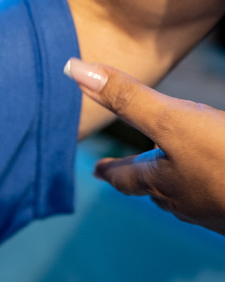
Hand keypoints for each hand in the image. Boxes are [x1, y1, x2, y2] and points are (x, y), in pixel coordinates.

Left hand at [65, 57, 224, 233]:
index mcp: (163, 181)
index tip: (97, 170)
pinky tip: (222, 187)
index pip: (126, 177)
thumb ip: (129, 99)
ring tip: (176, 181)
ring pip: (188, 198)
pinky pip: (220, 202)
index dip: (110, 170)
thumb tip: (72, 69)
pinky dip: (213, 190)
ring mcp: (216, 212)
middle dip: (143, 179)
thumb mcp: (174, 121)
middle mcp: (186, 202)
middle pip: (156, 191)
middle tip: (131, 177)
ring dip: (178, 187)